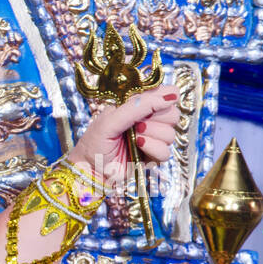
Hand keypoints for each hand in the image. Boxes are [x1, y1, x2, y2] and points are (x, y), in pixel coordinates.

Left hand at [65, 85, 179, 190]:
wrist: (89, 170)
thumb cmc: (95, 142)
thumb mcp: (112, 119)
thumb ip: (139, 105)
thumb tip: (171, 95)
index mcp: (138, 106)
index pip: (166, 93)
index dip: (166, 96)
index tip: (156, 103)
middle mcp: (148, 121)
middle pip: (173, 114)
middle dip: (156, 119)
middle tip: (137, 125)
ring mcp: (152, 139)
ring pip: (170, 134)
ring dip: (151, 136)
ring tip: (133, 138)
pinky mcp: (153, 157)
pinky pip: (166, 151)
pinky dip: (152, 149)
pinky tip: (138, 147)